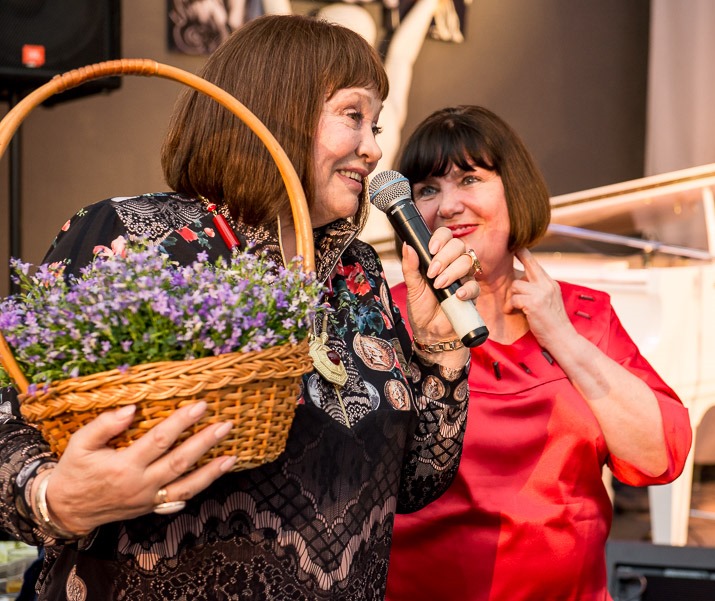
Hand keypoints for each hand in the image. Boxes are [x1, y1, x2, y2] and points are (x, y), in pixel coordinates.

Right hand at [42, 402, 235, 534]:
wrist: (67, 509)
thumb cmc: (75, 470)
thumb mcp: (80, 443)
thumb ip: (105, 424)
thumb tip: (132, 408)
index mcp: (124, 465)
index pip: (159, 440)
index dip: (182, 422)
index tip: (201, 406)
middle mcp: (140, 484)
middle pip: (180, 462)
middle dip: (205, 442)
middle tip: (226, 425)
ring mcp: (148, 499)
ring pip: (186, 486)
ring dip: (212, 472)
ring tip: (232, 456)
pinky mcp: (151, 507)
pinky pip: (180, 499)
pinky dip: (200, 488)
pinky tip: (215, 476)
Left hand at [401, 227, 478, 347]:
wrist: (430, 331)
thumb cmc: (421, 307)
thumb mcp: (412, 286)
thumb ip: (410, 267)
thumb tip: (407, 246)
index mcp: (439, 258)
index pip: (446, 236)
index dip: (441, 238)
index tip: (431, 249)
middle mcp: (453, 264)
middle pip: (459, 246)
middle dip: (444, 257)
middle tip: (432, 273)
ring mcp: (464, 278)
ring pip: (467, 261)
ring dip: (452, 271)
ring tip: (439, 285)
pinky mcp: (471, 294)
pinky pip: (474, 285)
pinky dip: (466, 288)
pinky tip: (456, 295)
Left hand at [505, 248, 575, 347]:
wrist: (562, 338)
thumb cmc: (552, 323)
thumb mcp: (549, 301)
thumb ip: (539, 290)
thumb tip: (521, 283)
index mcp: (551, 284)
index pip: (537, 265)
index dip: (526, 255)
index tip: (518, 247)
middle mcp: (547, 285)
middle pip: (529, 265)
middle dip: (520, 256)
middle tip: (511, 251)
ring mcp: (541, 293)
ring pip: (516, 285)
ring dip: (511, 296)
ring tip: (512, 307)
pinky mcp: (533, 303)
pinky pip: (514, 298)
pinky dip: (510, 306)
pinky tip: (511, 312)